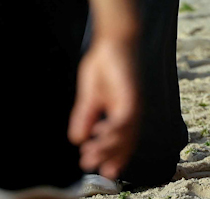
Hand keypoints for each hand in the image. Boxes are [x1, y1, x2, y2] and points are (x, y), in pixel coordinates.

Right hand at [69, 34, 139, 180]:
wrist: (112, 39)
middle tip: (90, 167)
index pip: (122, 141)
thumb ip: (85, 116)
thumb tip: (76, 139)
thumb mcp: (90, 95)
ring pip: (125, 135)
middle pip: (125, 142)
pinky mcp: (131, 95)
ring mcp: (133, 104)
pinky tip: (98, 134)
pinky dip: (112, 130)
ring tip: (89, 156)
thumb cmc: (103, 64)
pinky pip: (124, 119)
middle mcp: (132, 111)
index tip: (100, 171)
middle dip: (108, 157)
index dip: (113, 157)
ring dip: (107, 147)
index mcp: (124, 112)